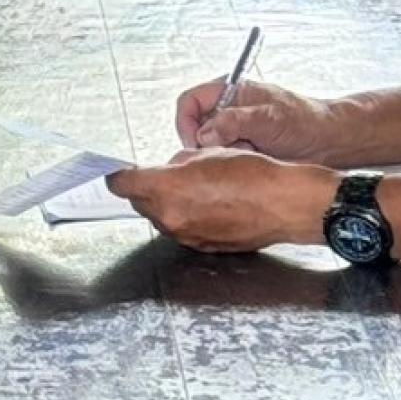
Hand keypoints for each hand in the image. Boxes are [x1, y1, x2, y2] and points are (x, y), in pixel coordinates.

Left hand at [107, 151, 332, 251]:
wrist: (283, 204)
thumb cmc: (252, 173)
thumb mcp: (208, 153)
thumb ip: (177, 162)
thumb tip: (167, 169)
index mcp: (167, 190)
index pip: (123, 185)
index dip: (118, 175)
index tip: (118, 171)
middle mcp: (172, 218)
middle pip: (140, 203)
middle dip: (145, 189)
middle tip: (160, 174)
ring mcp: (187, 236)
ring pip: (161, 218)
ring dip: (166, 203)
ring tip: (192, 188)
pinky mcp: (202, 246)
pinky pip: (183, 229)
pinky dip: (186, 217)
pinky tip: (207, 204)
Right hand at [174, 74, 335, 155]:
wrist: (331, 143)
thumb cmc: (306, 121)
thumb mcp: (269, 118)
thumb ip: (234, 122)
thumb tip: (205, 133)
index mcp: (231, 91)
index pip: (190, 101)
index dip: (186, 122)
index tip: (195, 144)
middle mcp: (230, 110)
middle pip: (196, 127)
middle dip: (207, 144)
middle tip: (227, 153)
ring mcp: (236, 131)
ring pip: (209, 147)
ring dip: (223, 156)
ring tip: (248, 156)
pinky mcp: (244, 150)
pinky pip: (225, 160)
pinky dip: (233, 165)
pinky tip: (253, 164)